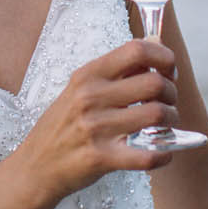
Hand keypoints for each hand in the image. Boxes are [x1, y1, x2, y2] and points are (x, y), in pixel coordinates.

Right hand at [14, 38, 178, 199]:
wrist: (35, 167)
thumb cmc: (62, 126)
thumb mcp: (81, 88)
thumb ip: (117, 68)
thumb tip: (154, 41)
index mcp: (88, 75)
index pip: (137, 50)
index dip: (163, 58)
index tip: (167, 72)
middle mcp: (91, 97)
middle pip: (154, 83)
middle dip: (171, 92)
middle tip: (168, 102)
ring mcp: (95, 128)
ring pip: (157, 115)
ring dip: (172, 121)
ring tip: (166, 126)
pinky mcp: (101, 158)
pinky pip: (148, 155)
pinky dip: (164, 154)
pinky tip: (162, 153)